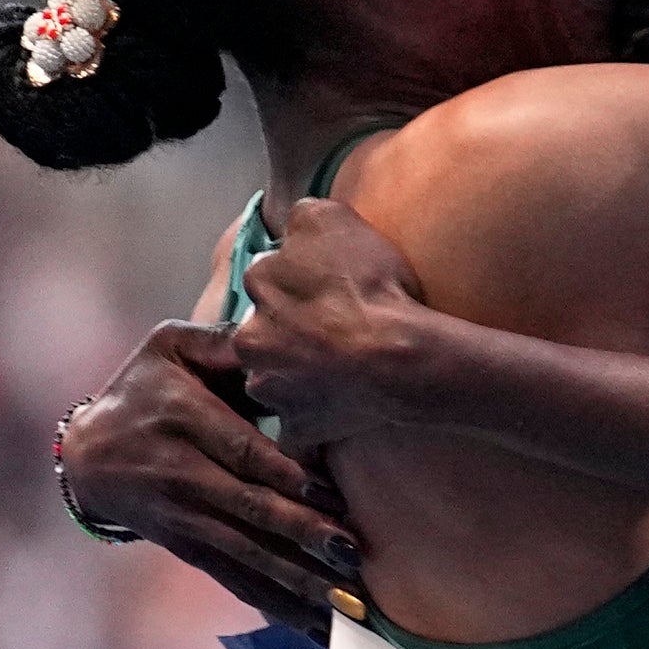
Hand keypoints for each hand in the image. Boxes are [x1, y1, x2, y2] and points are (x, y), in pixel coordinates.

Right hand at [58, 323, 359, 621]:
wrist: (88, 453)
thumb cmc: (145, 387)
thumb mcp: (172, 348)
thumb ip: (225, 344)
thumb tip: (276, 337)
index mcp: (183, 419)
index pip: (244, 453)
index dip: (289, 479)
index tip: (334, 499)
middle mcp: (180, 473)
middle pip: (250, 511)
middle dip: (303, 538)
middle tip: (353, 558)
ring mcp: (182, 517)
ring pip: (246, 554)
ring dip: (298, 583)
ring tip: (346, 606)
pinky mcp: (187, 546)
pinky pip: (235, 578)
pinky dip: (277, 604)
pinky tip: (318, 626)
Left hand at [225, 196, 434, 451]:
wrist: (397, 355)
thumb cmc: (368, 285)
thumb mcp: (331, 218)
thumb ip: (301, 217)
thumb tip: (292, 228)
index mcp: (257, 286)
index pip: (268, 280)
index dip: (298, 286)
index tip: (327, 293)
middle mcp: (250, 339)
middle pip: (262, 335)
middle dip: (286, 337)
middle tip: (328, 338)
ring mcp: (270, 389)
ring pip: (274, 382)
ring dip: (296, 380)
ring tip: (336, 378)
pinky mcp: (296, 428)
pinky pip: (298, 432)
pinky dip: (314, 427)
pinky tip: (339, 416)